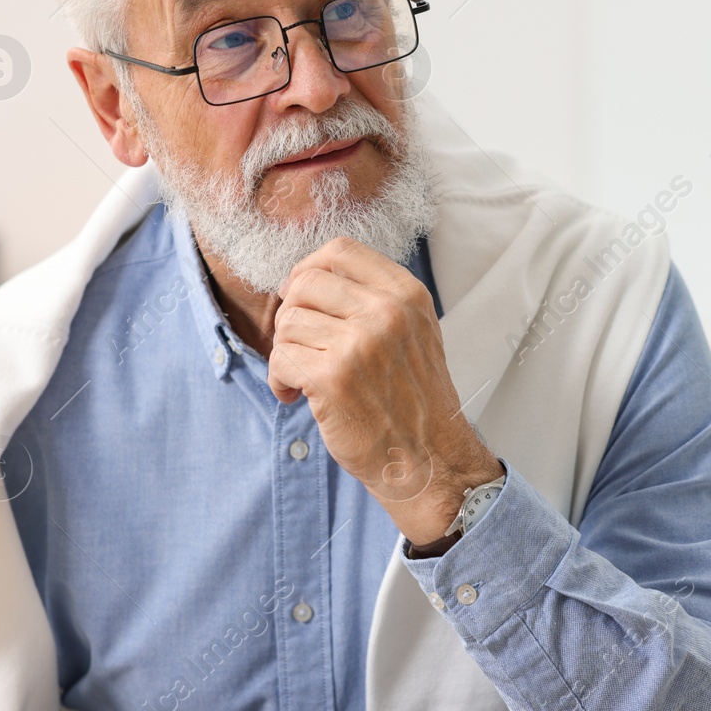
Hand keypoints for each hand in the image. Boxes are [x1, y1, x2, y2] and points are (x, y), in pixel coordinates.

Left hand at [266, 236, 502, 544]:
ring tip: (301, 378)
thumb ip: (376, 299)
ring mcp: (361, 343)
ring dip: (284, 352)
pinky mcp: (334, 377)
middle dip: (290, 314)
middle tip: (299, 345)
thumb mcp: (414, 332)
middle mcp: (387, 312)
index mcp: (407, 294)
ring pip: (288, 322)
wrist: (431, 460)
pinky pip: (280, 359)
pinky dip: (279, 380)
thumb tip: (310, 277)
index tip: (303, 298)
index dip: (309, 269)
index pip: (340, 250)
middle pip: (305, 281)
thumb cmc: (415, 401)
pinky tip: (296, 396)